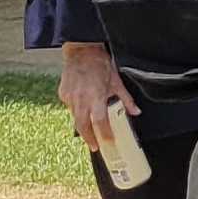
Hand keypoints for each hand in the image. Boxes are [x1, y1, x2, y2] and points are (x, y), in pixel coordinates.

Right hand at [60, 39, 138, 154]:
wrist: (81, 52)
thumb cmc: (101, 64)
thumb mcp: (117, 81)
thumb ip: (125, 98)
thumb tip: (135, 112)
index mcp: (96, 95)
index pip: (99, 121)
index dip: (104, 133)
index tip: (108, 142)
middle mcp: (81, 98)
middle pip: (82, 125)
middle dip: (89, 138)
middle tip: (96, 146)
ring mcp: (69, 97)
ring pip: (75, 118)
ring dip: (83, 127)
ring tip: (91, 134)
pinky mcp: (62, 94)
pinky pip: (70, 108)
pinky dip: (78, 112)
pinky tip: (84, 111)